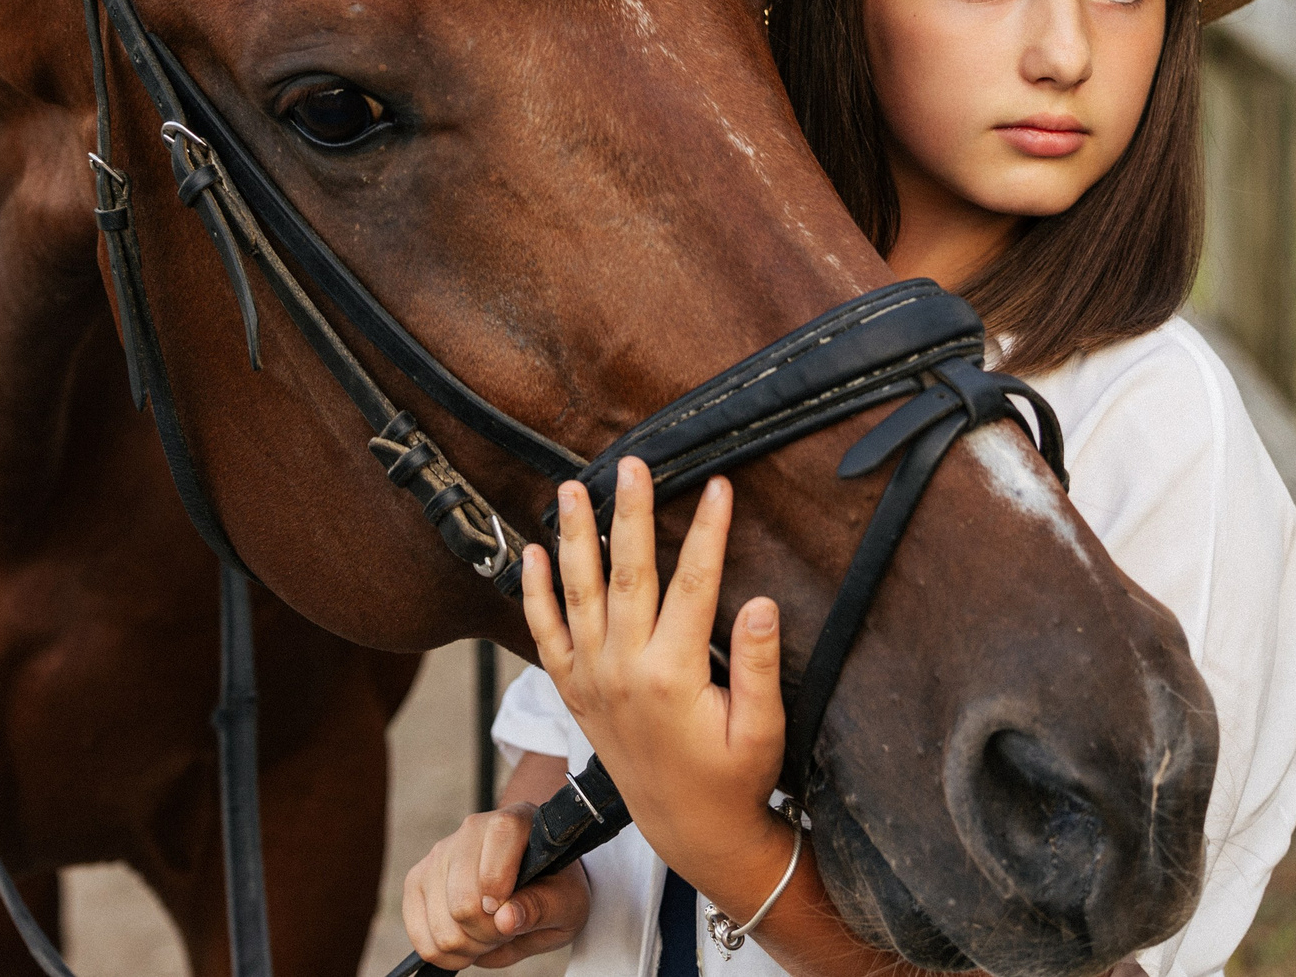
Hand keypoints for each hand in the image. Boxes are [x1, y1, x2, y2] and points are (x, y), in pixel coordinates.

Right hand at [401, 796, 590, 968]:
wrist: (532, 884)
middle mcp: (472, 829)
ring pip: (442, 924)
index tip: (509, 911)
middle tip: (507, 930)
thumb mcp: (568, 902)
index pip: (500, 836)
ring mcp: (439, 854)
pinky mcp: (416, 880)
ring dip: (469, 945)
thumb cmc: (553, 889)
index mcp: (516, 821)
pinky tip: (466, 942)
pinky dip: (445, 953)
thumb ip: (542, 907)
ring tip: (490, 933)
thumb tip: (505, 919)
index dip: (499, 882)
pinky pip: (420, 935)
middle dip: (489, 933)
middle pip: (463, 899)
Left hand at [522, 460, 795, 920]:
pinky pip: (545, 635)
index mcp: (672, 676)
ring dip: (574, 537)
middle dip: (630, 514)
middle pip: (628, 574)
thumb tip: (760, 603)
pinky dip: (535, 593)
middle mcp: (623, 670)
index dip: (708, 533)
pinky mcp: (574, 691)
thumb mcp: (763, 731)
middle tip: (634, 464)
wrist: (688, 830)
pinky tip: (532, 552)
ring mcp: (591, 679)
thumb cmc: (734, 780)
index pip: (694, 585)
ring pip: (578, 593)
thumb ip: (759, 666)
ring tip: (572, 487)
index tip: (719, 487)